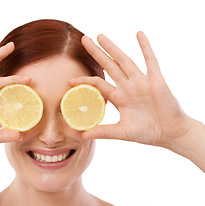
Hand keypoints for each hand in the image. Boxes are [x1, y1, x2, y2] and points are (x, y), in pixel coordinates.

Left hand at [70, 32, 188, 146]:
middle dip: (97, 53)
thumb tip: (82, 136)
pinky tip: (138, 34)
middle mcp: (127, 86)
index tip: (69, 80)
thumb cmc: (147, 133)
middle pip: (109, 66)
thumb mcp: (121, 132)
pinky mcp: (156, 80)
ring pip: (124, 61)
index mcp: (119, 97)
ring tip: (100, 36)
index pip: (98, 84)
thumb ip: (103, 132)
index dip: (84, 81)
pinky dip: (145, 47)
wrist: (170, 133)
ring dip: (113, 48)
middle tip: (84, 39)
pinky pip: (150, 60)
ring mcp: (141, 82)